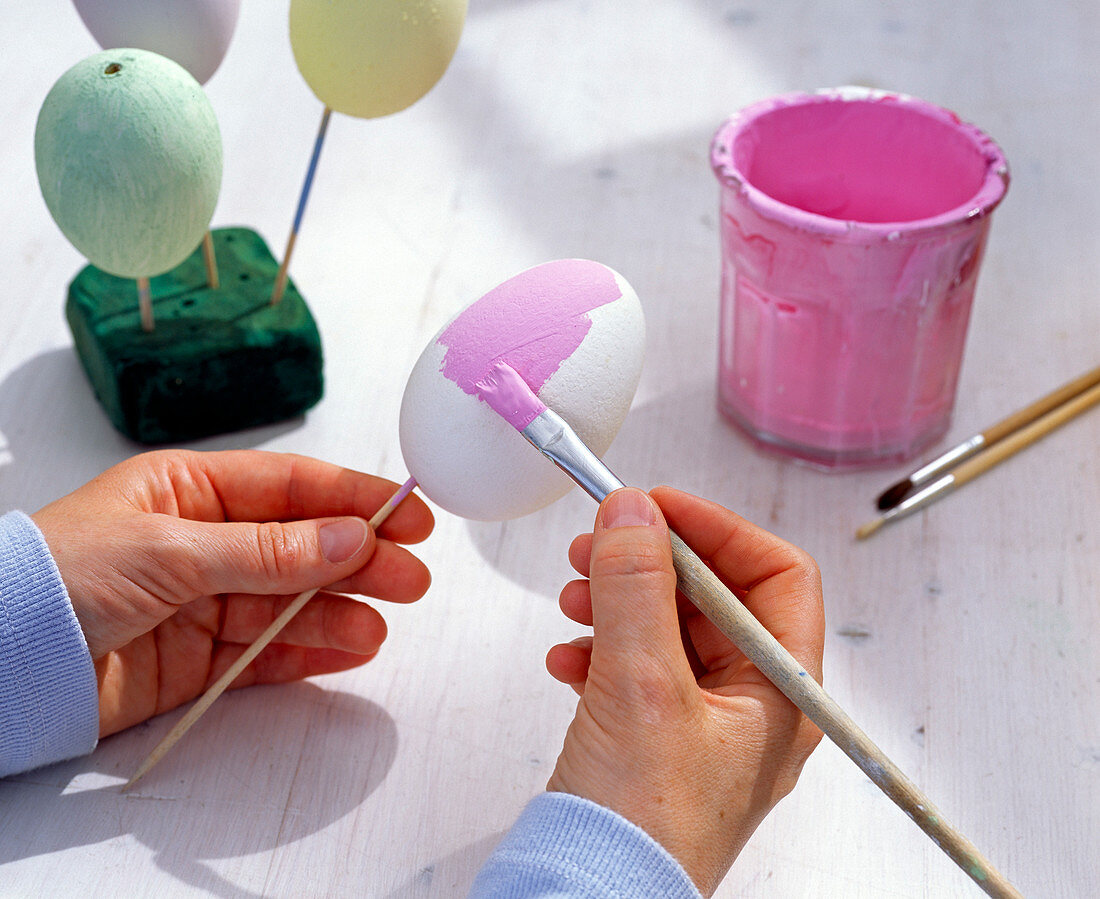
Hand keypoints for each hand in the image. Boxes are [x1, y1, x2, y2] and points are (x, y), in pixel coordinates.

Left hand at [31, 449, 432, 738]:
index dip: (354, 498)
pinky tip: (348, 648)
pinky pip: (267, 652)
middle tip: (408, 577)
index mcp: (190, 490)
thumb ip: (268, 550)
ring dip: (338, 611)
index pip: (292, 487)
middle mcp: (203, 541)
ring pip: (290, 602)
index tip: (408, 514)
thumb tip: (351, 537)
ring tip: (378, 626)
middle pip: (301, 545)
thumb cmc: (56, 578)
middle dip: (358, 559)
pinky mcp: (197, 659)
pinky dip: (308, 653)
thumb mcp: (171, 550)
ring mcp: (202, 601)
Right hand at [545, 487, 824, 895]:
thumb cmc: (642, 824)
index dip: (717, 530)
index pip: (775, 575)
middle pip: (713, 596)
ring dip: (619, 601)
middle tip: (599, 544)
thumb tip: (633, 512)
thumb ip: (636, 586)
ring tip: (574, 599)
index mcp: (780, 693)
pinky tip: (567, 657)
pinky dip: (601, 648)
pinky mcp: (658, 738)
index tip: (656, 505)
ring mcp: (703, 724)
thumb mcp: (640, 684)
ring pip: (669, 628)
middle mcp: (752, 707)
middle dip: (652, 563)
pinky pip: (637, 667)